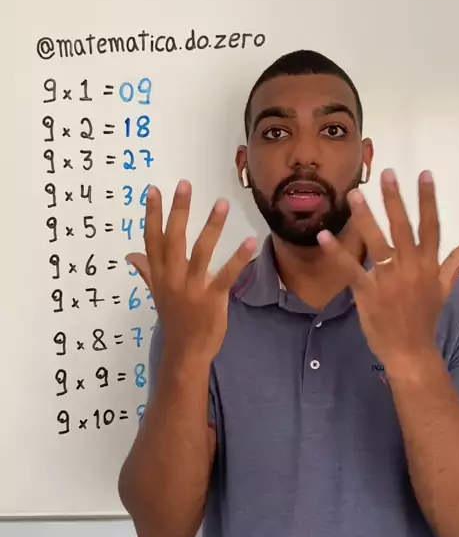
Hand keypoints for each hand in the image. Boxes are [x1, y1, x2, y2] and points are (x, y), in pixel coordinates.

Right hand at [126, 181, 256, 361]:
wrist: (185, 352)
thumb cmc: (175, 319)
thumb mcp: (158, 293)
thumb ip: (147, 271)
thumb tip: (130, 255)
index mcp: (159, 274)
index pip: (153, 239)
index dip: (152, 214)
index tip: (153, 190)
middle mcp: (172, 278)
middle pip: (174, 239)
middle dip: (179, 211)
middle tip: (185, 185)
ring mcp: (191, 288)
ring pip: (200, 252)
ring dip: (212, 227)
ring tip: (222, 203)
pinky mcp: (212, 298)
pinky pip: (226, 275)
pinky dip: (238, 259)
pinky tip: (249, 241)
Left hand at [317, 169, 458, 373]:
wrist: (410, 351)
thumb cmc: (425, 318)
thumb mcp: (443, 288)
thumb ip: (455, 262)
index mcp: (429, 265)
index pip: (431, 226)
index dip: (428, 200)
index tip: (424, 175)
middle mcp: (410, 268)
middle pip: (403, 228)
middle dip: (394, 200)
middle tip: (386, 174)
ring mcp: (388, 280)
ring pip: (377, 242)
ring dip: (365, 217)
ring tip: (355, 195)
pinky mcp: (367, 292)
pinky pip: (351, 268)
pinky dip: (337, 252)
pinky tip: (325, 235)